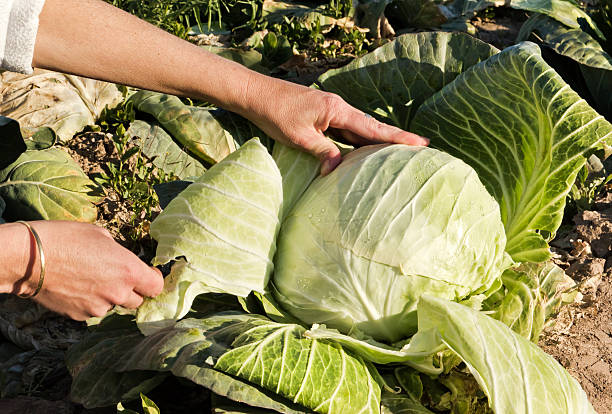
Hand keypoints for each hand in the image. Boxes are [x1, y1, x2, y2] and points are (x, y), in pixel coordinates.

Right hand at [13, 221, 162, 319]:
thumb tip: (121, 260)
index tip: (148, 275)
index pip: (156, 286)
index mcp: (129, 270)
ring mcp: (99, 307)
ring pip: (113, 305)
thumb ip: (119, 253)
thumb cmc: (66, 239)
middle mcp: (118, 292)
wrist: (29, 258)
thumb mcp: (101, 235)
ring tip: (88, 279)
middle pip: (137, 300)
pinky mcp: (81, 316)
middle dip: (131, 290)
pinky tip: (75, 287)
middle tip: (117, 277)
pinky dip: (89, 302)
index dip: (153, 280)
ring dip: (108, 296)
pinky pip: (93, 310)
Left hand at [241, 74, 428, 174]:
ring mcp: (332, 112)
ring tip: (400, 151)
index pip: (372, 128)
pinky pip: (347, 131)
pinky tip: (365, 150)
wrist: (256, 95)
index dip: (397, 137)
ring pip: (360, 129)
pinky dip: (359, 141)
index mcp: (337, 110)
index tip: (420, 142)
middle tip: (422, 146)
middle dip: (396, 138)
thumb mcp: (299, 137)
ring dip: (379, 140)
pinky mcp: (324, 116)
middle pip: (372, 127)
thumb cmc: (276, 113)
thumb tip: (336, 170)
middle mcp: (339, 108)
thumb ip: (322, 152)